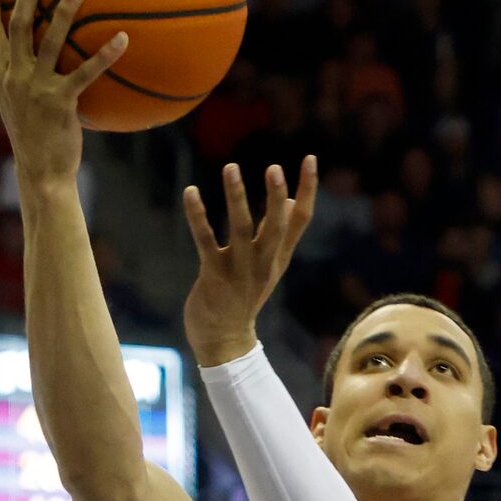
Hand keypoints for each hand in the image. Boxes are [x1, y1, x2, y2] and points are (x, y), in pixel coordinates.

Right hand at [0, 0, 127, 190]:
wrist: (40, 174)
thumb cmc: (34, 140)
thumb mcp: (18, 105)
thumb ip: (22, 77)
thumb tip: (39, 55)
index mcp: (0, 74)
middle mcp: (14, 76)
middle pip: (17, 21)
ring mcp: (36, 88)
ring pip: (49, 38)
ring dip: (65, 9)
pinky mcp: (61, 103)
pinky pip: (86, 72)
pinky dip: (104, 54)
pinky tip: (123, 39)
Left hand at [182, 157, 317, 364]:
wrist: (224, 341)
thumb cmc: (244, 297)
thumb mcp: (268, 266)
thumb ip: (279, 233)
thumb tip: (290, 200)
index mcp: (277, 257)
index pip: (299, 220)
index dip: (306, 189)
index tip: (310, 159)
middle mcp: (263, 262)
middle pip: (276, 226)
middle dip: (275, 196)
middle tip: (274, 167)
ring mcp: (239, 269)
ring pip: (240, 229)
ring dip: (236, 198)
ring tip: (231, 167)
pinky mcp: (213, 275)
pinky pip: (205, 241)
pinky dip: (198, 216)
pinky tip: (190, 191)